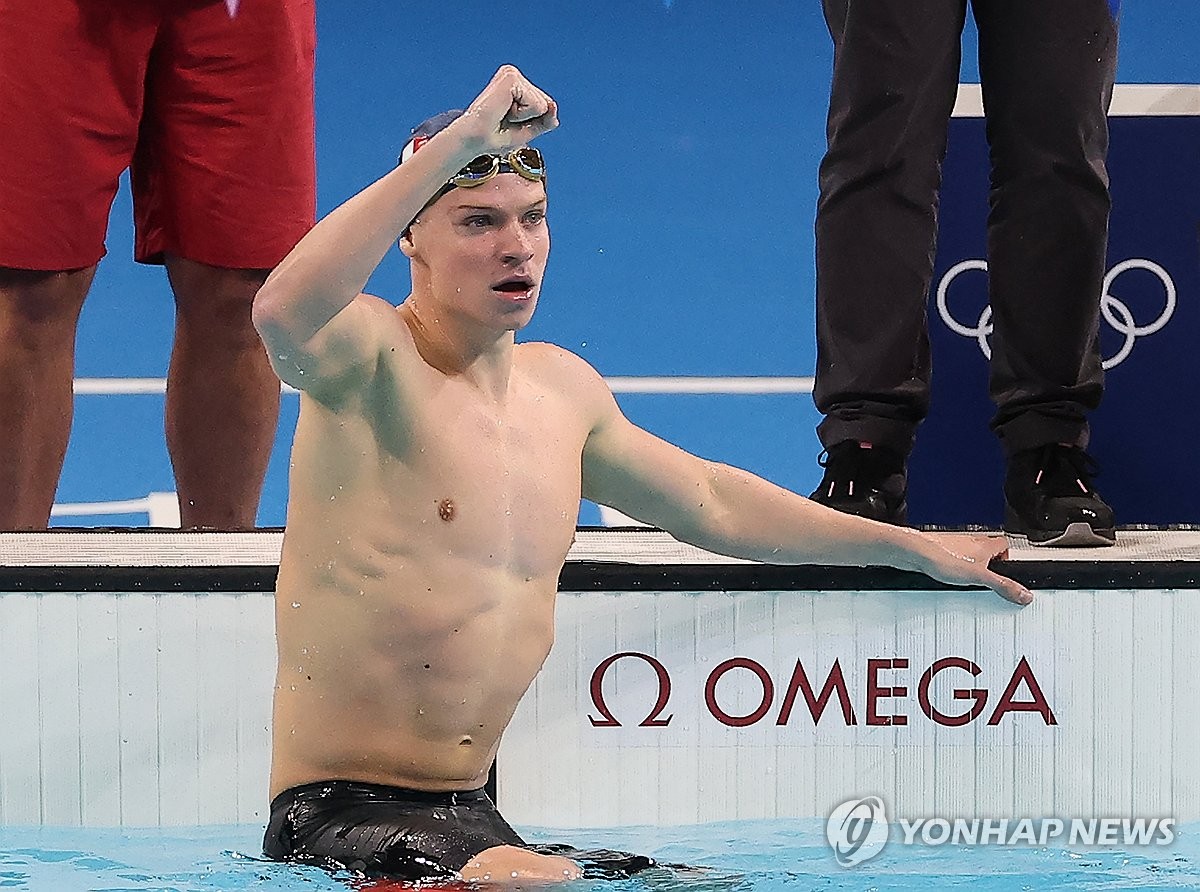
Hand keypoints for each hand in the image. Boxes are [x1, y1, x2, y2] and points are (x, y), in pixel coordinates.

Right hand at [461, 65, 558, 152]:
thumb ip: (545, 120)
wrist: (476, 138)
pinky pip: (536, 104)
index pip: (544, 105)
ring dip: (525, 117)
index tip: (509, 122)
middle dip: (530, 119)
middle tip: (505, 120)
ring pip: (542, 104)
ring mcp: (512, 75)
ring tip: (503, 115)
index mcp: (515, 86)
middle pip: (546, 103)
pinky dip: (523, 114)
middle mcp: (513, 76)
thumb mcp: (527, 130)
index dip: (532, 121)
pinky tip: (504, 110)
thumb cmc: (493, 136)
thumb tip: (553, 106)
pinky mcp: (511, 77)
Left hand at [918, 533, 1032, 605]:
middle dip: (989, 566)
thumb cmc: (943, 557)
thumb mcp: (979, 577)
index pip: (1004, 544)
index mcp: (984, 544)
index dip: (1008, 557)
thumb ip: (1002, 585)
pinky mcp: (940, 551)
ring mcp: (954, 545)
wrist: (915, 552)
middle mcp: (970, 542)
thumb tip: (1024, 594)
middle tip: (988, 580)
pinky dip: (954, 569)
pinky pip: (952, 560)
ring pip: (969, 555)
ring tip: (969, 583)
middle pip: (987, 550)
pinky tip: (950, 579)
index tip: (1008, 570)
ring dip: (971, 567)